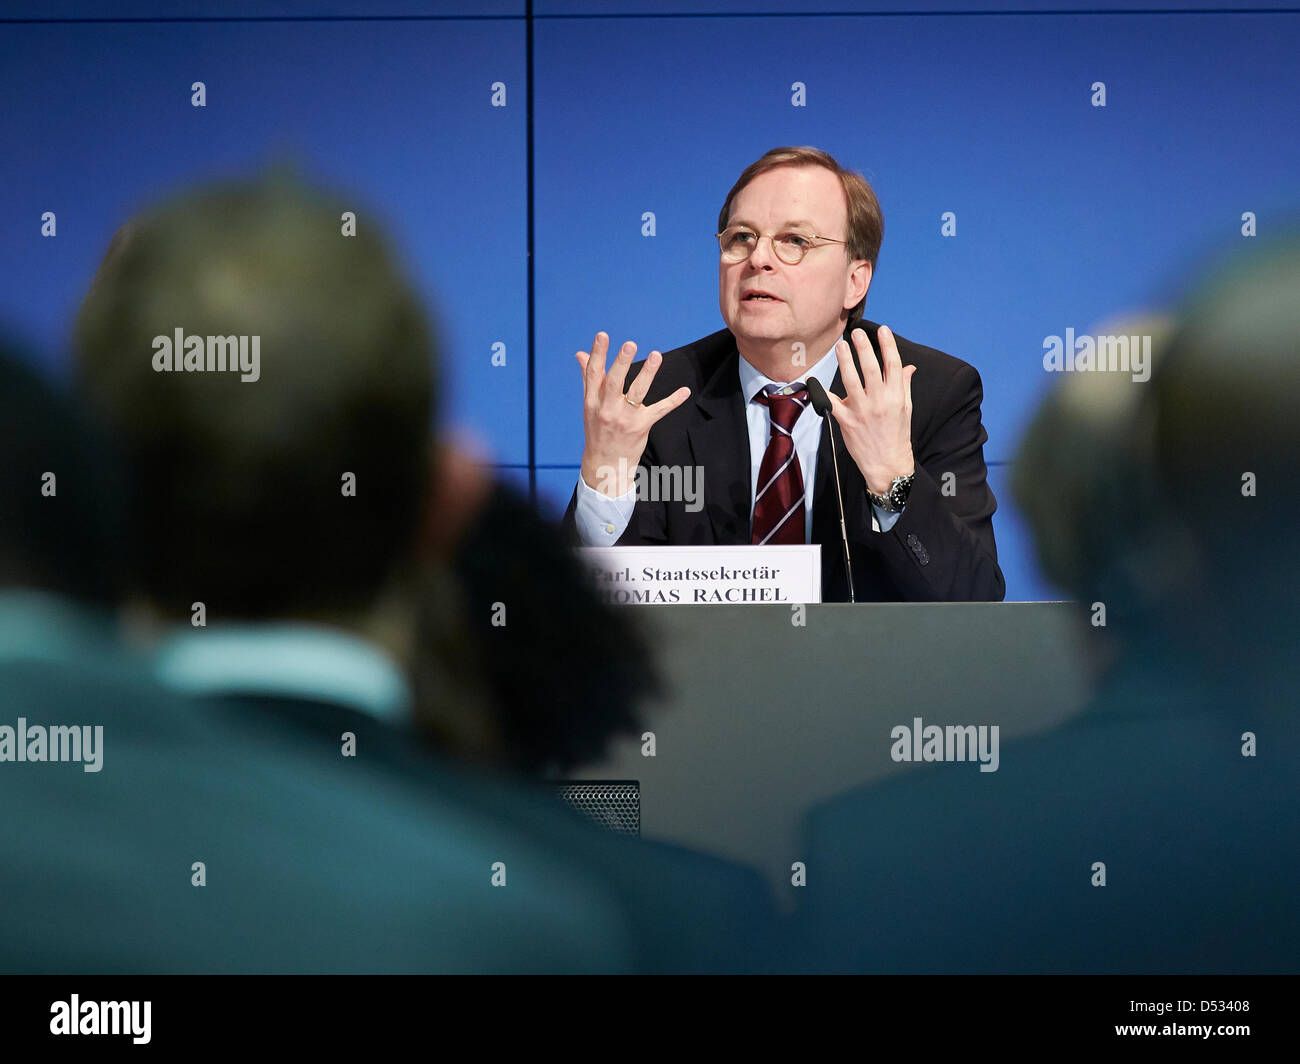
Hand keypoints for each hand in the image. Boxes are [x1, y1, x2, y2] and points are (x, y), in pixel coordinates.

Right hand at [576, 332, 690, 496]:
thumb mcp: (589, 405)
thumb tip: (580, 354)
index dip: (598, 353)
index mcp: (592, 401)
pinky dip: (673, 401)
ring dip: (647, 373)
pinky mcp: (641, 427)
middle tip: (630, 344)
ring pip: (637, 393)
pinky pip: (659, 411)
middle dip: (622, 362)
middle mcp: (607, 409)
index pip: (594, 374)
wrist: (605, 463)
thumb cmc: (597, 430)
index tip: (603, 335)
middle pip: (614, 382)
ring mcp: (625, 419)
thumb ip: (588, 378)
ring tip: (656, 355)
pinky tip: (684, 391)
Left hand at [828, 325, 916, 494]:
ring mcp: (863, 412)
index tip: (882, 330)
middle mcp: (880, 402)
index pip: (893, 365)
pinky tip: (814, 381)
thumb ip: (904, 385)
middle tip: (856, 332)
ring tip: (840, 346)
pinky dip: (822, 392)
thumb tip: (908, 367)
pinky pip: (833, 404)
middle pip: (871, 369)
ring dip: (845, 361)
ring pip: (852, 381)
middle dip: (864, 348)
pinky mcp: (848, 422)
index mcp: (896, 396)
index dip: (888, 346)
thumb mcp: (906, 409)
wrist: (888, 464)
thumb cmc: (897, 435)